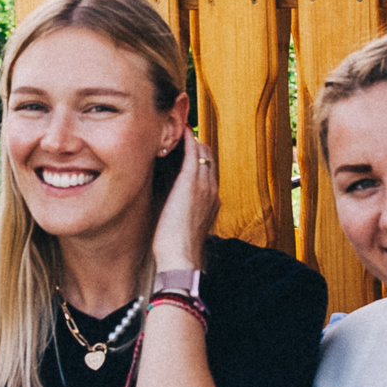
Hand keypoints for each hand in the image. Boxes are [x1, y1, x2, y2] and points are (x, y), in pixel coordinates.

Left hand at [152, 133, 219, 271]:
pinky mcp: (191, 182)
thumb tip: (173, 210)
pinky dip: (187, 139)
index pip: (209, 171)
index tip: (185, 150)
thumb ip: (183, 214)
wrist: (180, 258)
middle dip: (196, 144)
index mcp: (212, 201)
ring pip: (203, 152)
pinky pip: (193, 152)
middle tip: (180, 133)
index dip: (199, 158)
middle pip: (209, 158)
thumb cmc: (177, 249)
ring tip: (177, 128)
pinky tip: (179, 131)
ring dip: (191, 139)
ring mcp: (204, 185)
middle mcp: (212, 190)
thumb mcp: (184, 227)